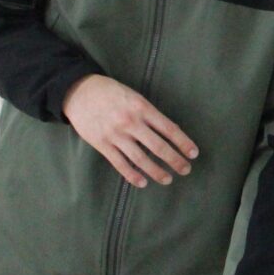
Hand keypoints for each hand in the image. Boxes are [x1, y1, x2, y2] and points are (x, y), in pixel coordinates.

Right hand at [63, 74, 197, 188]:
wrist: (80, 91)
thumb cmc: (112, 93)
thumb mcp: (135, 97)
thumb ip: (149, 114)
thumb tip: (167, 134)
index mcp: (142, 108)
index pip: (169, 128)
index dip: (183, 143)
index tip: (194, 153)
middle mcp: (131, 122)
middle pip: (158, 146)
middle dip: (175, 160)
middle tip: (186, 170)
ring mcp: (116, 135)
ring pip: (141, 159)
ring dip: (157, 171)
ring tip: (168, 179)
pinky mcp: (102, 144)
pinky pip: (120, 164)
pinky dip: (132, 175)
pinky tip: (143, 182)